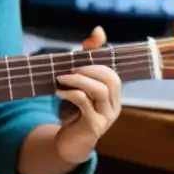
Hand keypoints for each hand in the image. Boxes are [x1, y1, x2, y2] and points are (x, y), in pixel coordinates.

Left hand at [53, 26, 121, 164]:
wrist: (69, 143)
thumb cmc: (75, 111)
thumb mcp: (78, 84)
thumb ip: (85, 60)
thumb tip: (99, 30)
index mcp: (113, 93)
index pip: (113, 69)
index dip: (100, 55)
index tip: (85, 45)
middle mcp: (115, 104)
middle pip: (111, 78)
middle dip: (89, 69)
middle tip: (69, 68)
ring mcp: (107, 117)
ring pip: (100, 90)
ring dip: (79, 80)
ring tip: (61, 78)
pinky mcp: (95, 127)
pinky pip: (86, 104)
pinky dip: (71, 93)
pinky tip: (59, 91)